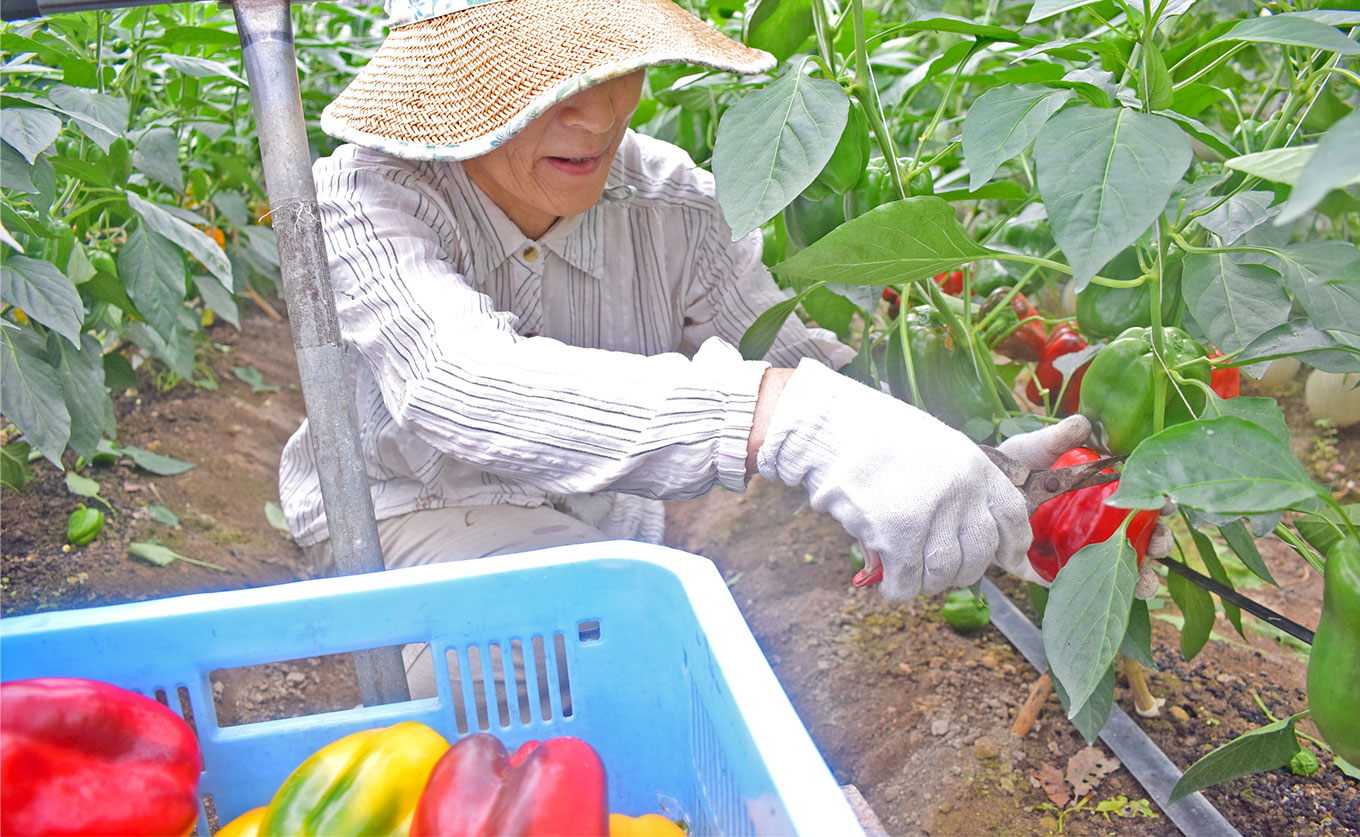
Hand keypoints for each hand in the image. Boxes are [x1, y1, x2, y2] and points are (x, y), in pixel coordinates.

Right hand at [756, 360, 1028, 600]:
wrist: (830, 428)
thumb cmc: (875, 435)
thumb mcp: (934, 446)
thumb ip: (958, 484)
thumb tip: (969, 532)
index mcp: (973, 465)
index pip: (1012, 515)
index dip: (1014, 546)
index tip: (1009, 563)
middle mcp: (960, 490)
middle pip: (979, 554)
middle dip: (963, 571)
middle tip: (942, 571)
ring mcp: (930, 513)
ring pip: (944, 573)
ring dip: (927, 582)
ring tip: (909, 573)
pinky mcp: (896, 535)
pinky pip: (907, 581)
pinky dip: (899, 590)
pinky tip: (889, 583)